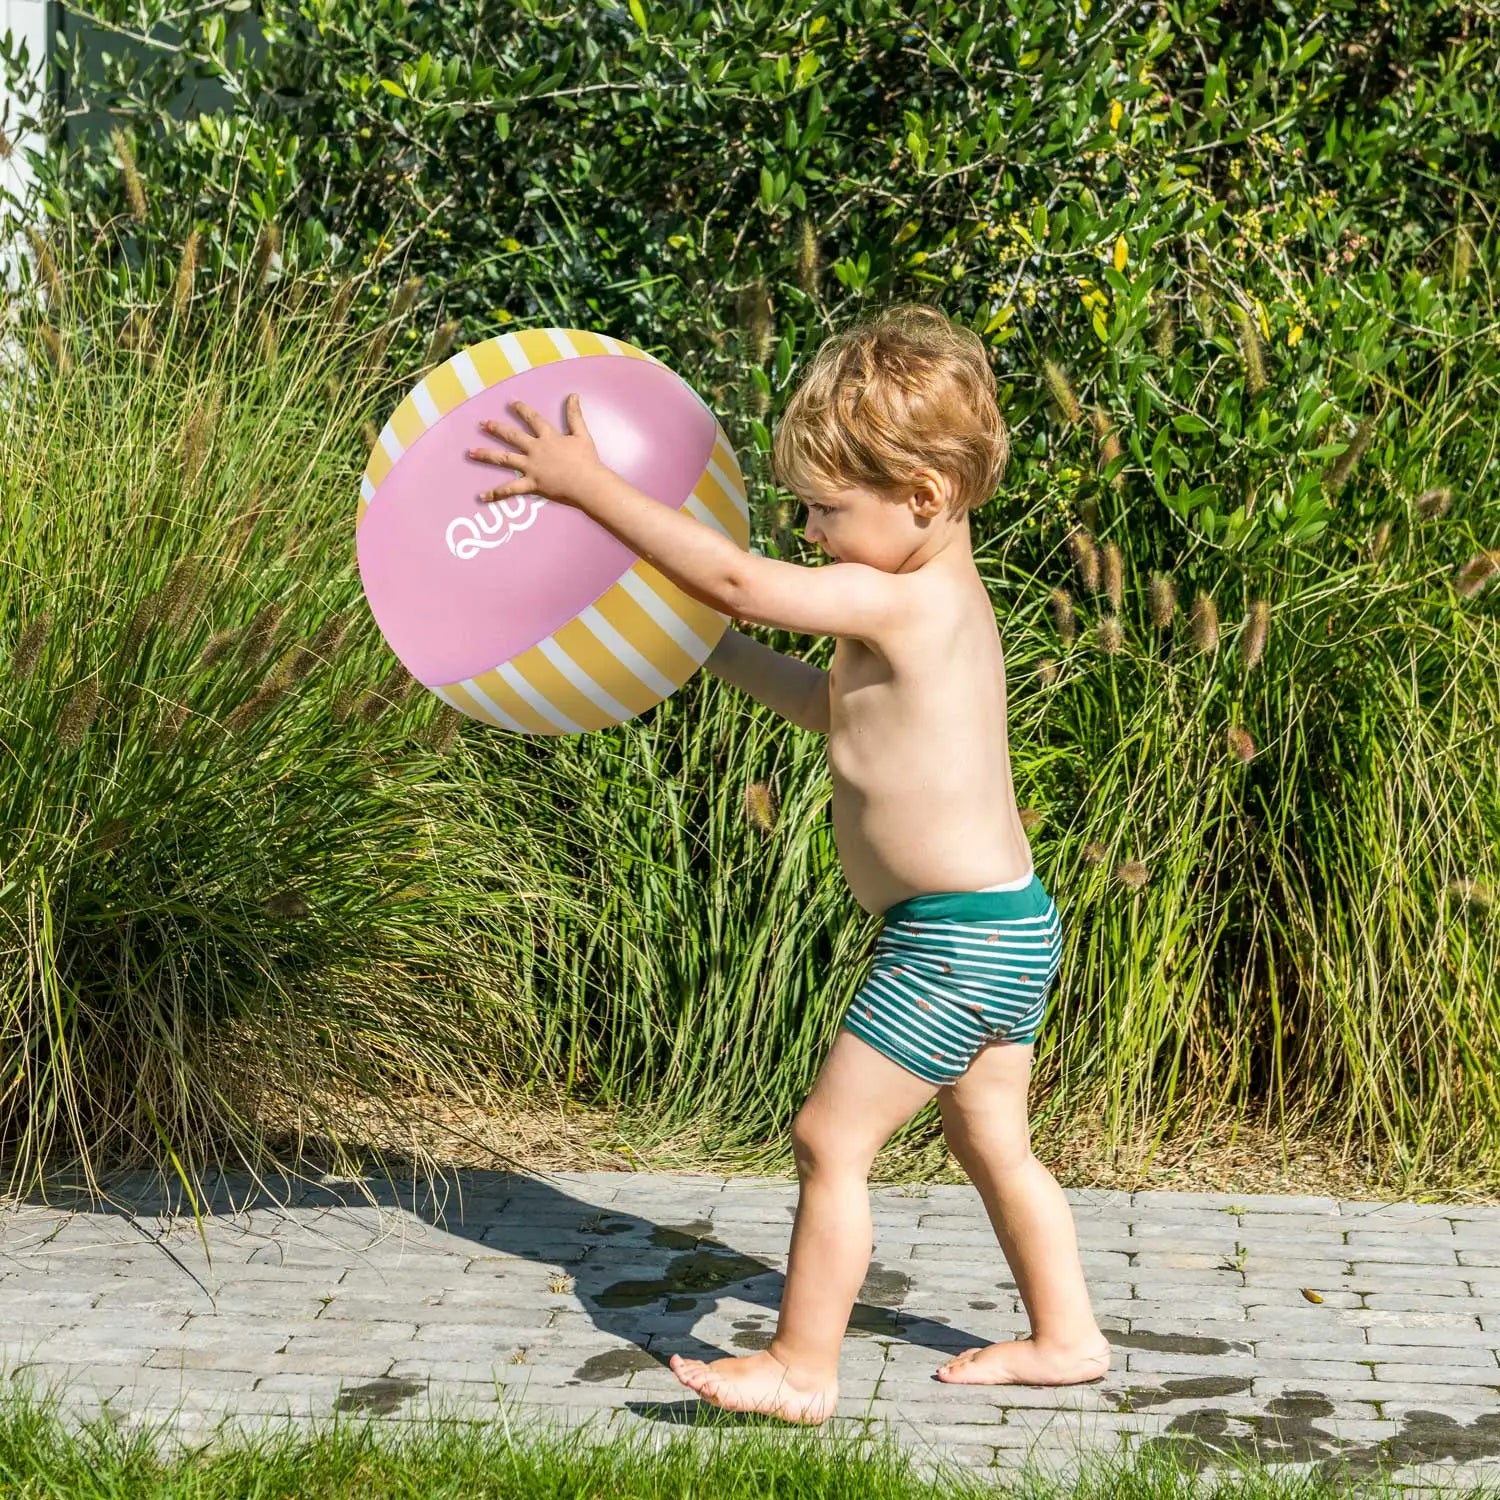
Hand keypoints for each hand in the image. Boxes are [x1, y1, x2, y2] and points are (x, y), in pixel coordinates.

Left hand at [466, 394, 603, 507]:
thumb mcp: (582, 434)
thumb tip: (573, 395)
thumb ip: (574, 414)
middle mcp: (536, 450)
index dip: (522, 410)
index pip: (532, 419)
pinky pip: (510, 489)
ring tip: (471, 452)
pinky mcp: (531, 484)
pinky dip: (496, 494)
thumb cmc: (587, 460)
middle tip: (483, 423)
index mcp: (548, 437)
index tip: (512, 403)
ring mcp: (531, 467)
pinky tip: (481, 496)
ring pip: (504, 459)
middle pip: (512, 436)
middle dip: (496, 428)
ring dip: (486, 455)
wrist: (587, 483)